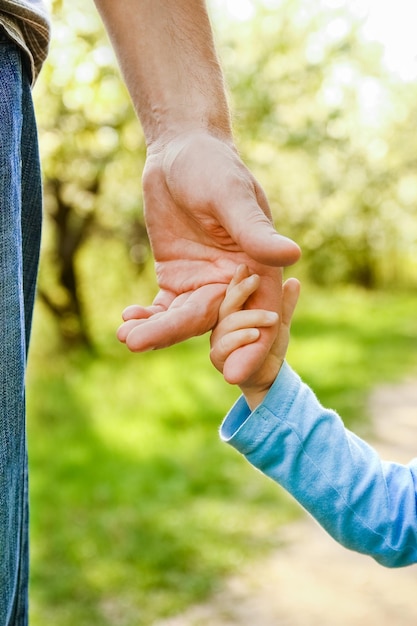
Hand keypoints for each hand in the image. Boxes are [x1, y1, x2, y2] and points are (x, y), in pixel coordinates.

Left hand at [117, 132, 300, 372]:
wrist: (180, 153)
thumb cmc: (214, 167)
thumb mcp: (232, 196)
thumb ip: (255, 230)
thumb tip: (293, 255)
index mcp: (259, 268)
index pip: (260, 315)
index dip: (252, 346)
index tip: (233, 375)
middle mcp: (234, 283)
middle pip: (213, 323)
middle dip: (175, 335)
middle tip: (140, 344)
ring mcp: (203, 284)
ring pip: (183, 319)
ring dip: (155, 329)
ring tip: (126, 335)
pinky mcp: (177, 279)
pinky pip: (164, 308)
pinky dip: (147, 317)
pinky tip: (127, 319)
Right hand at [210, 265, 299, 409]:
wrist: (269, 377)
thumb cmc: (269, 348)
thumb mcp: (279, 324)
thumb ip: (284, 305)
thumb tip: (293, 281)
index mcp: (233, 313)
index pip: (232, 293)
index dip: (237, 280)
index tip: (246, 267)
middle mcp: (222, 324)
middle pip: (227, 304)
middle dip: (241, 290)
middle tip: (256, 279)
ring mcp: (217, 341)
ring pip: (228, 324)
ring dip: (250, 319)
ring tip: (271, 318)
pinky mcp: (218, 357)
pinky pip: (224, 345)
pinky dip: (240, 338)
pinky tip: (255, 334)